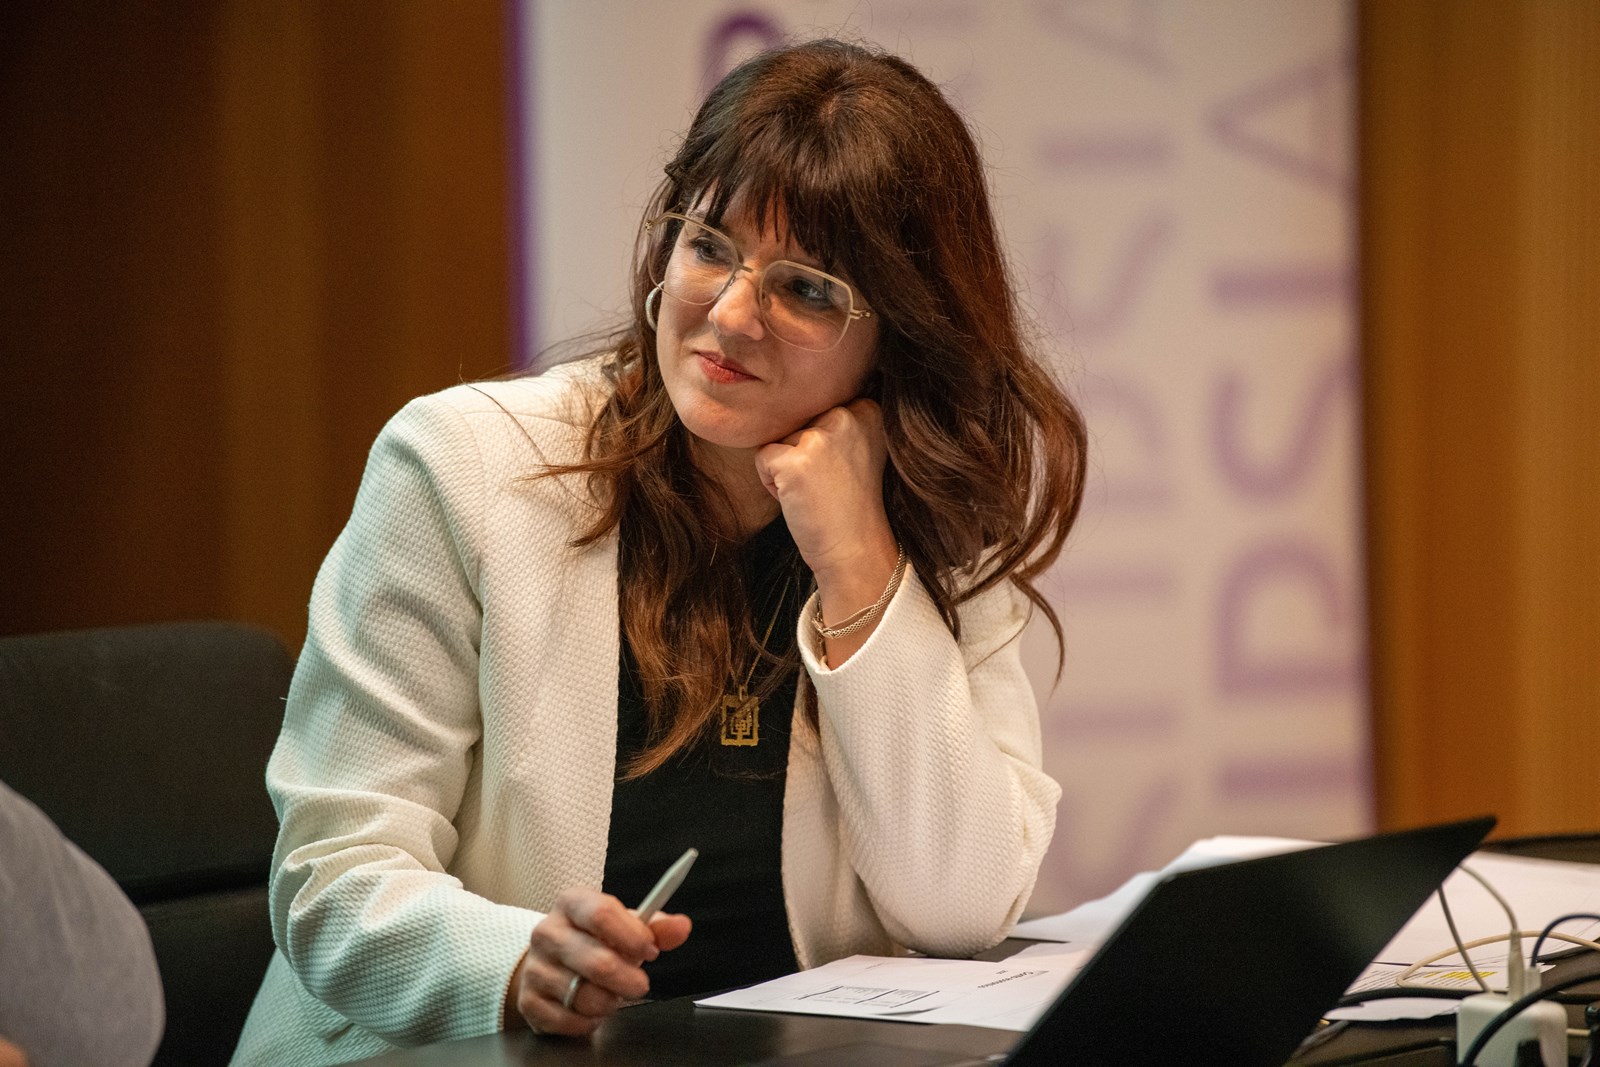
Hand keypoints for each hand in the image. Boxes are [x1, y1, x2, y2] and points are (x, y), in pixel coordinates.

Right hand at [505, 887, 690, 1035]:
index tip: (650, 951)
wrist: (548, 962)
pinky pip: (569, 1020)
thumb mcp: (623, 926)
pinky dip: (589, 1021)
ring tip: (611, 995)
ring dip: (609, 1002)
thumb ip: (655, 927)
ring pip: (585, 996)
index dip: (633, 936)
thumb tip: (681, 926)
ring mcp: (535, 968)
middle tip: (639, 985)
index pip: (602, 914)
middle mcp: (548, 933)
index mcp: (572, 904)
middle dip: (629, 980)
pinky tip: (590, 1009)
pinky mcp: (529, 1002)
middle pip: (597, 961)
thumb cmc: (592, 940)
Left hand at [756, 399, 900, 664]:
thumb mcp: (856, 450)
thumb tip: (788, 402)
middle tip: (828, 486)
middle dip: (802, 454)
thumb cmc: (850, 505)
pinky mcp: (795, 461)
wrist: (857, 552)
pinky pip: (763, 459)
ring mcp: (822, 437)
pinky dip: (771, 485)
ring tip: (816, 494)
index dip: (820, 445)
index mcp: (868, 409)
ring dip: (787, 469)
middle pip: (796, 421)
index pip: (816, 410)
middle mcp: (848, 415)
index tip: (843, 472)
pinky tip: (800, 501)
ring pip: (779, 440)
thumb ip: (836, 421)